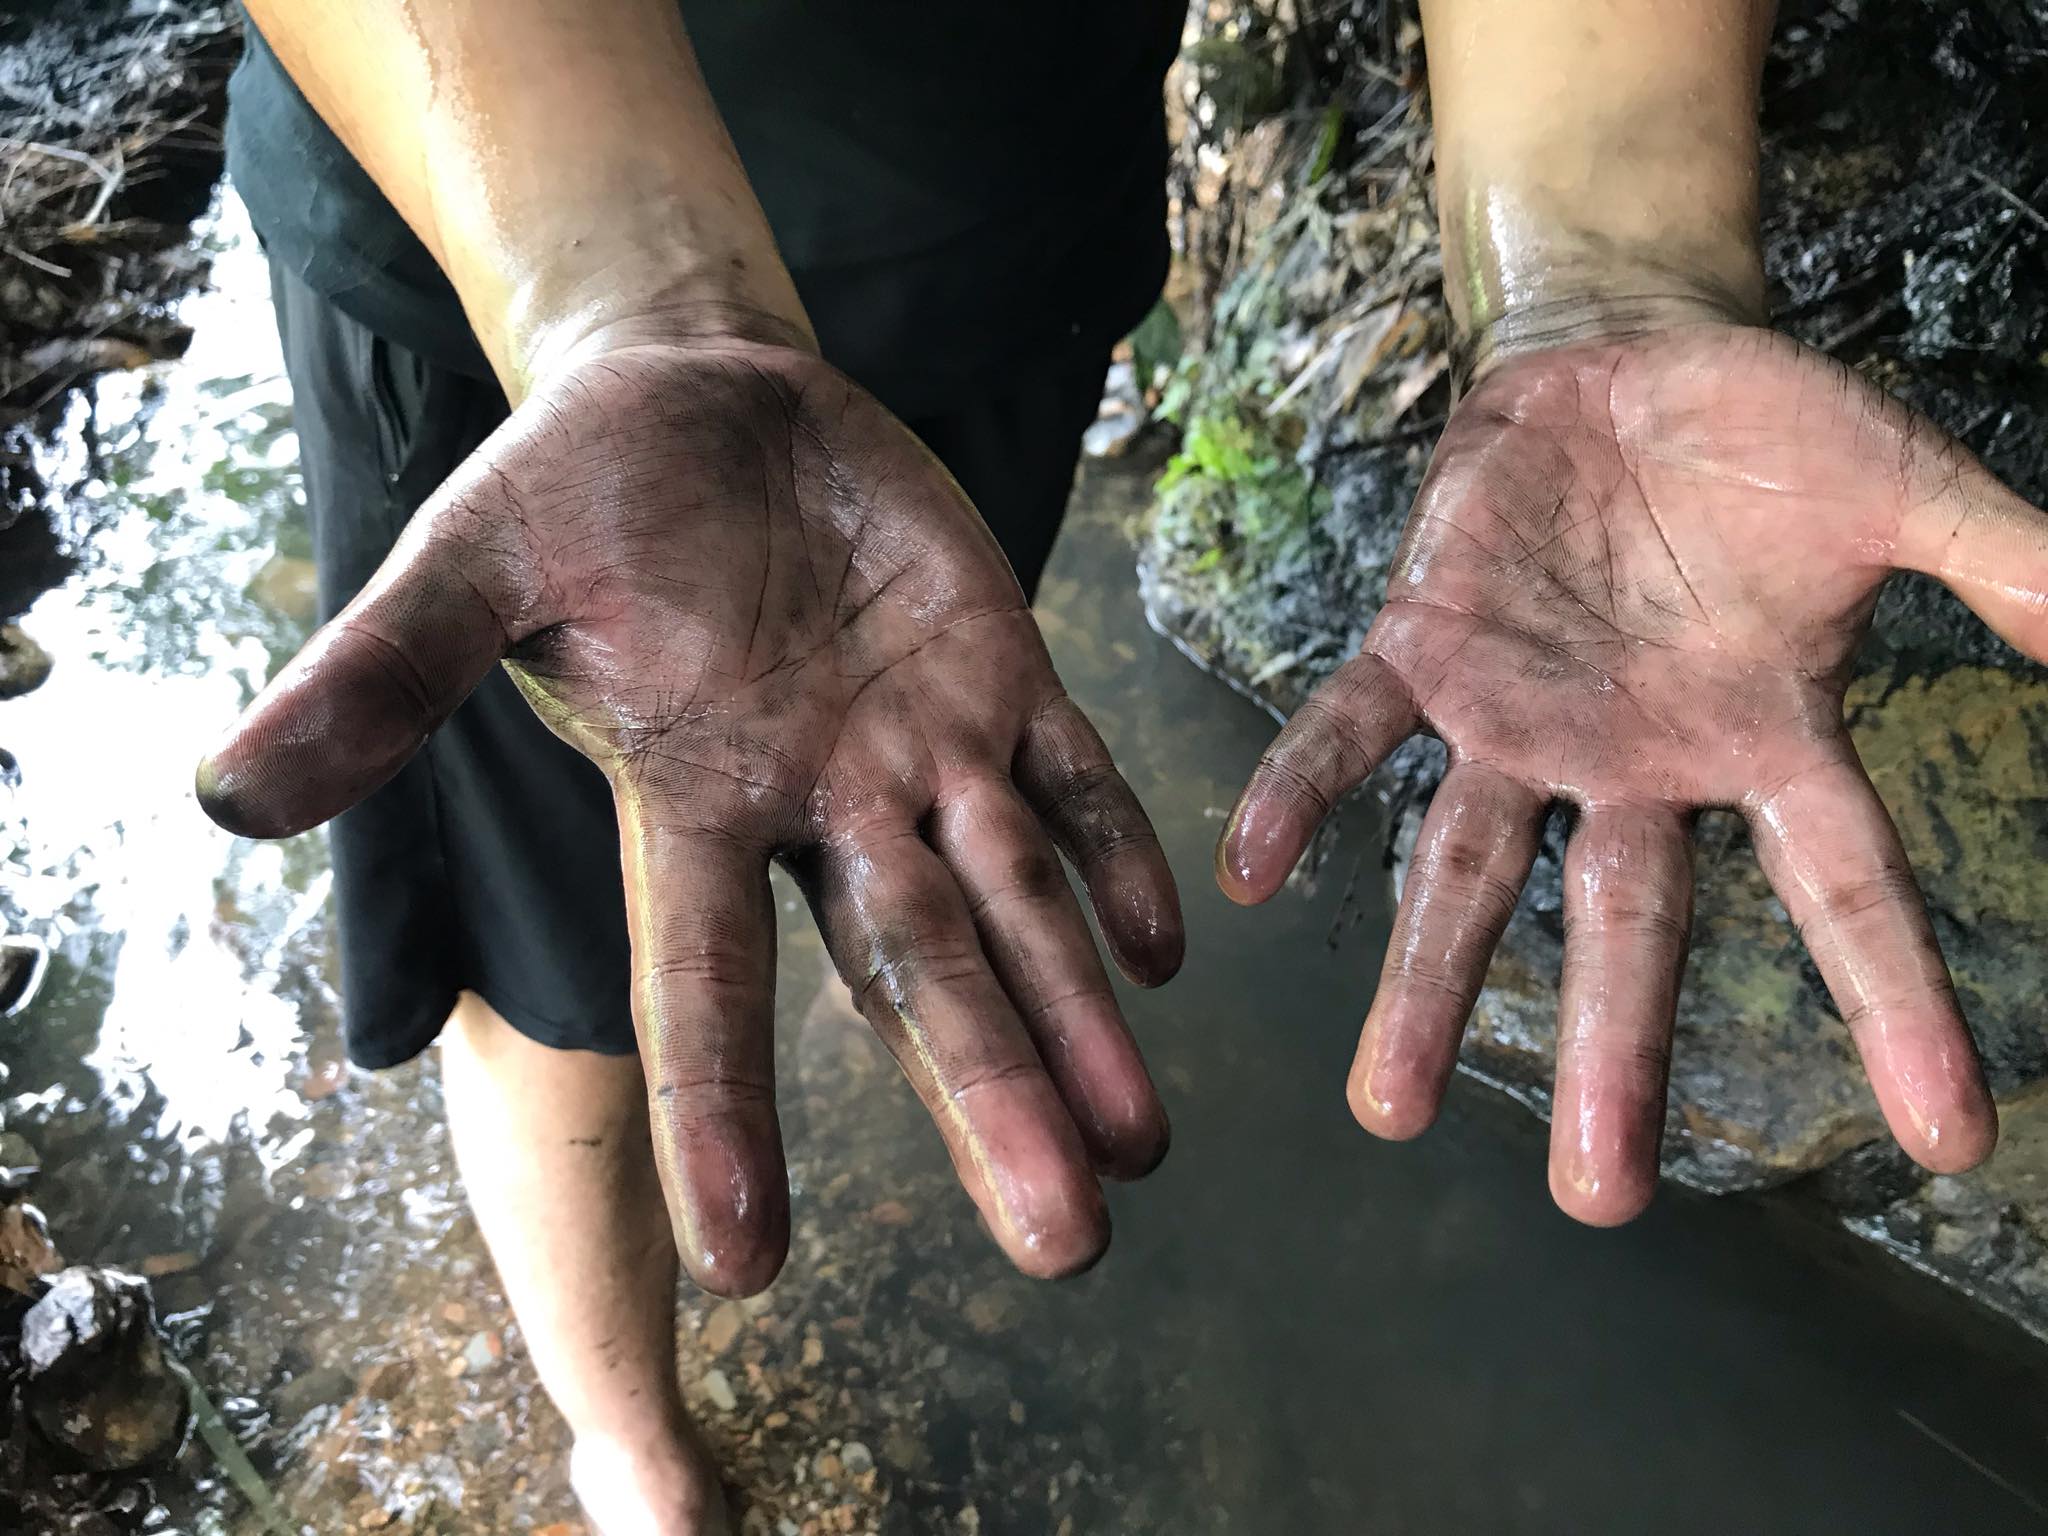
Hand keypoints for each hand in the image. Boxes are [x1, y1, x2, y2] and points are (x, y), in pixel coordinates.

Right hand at [198, 328, 1181, 1291]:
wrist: (696, 392)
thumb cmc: (574, 488)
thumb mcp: (469, 565)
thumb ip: (384, 677)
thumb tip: (225, 787)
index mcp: (695, 803)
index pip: (709, 984)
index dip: (725, 1114)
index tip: (745, 1265)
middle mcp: (820, 805)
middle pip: (916, 976)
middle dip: (989, 1102)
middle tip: (1068, 1248)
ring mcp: (918, 745)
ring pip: (1016, 900)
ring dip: (1084, 1018)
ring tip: (1142, 1146)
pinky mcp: (996, 669)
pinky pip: (1074, 776)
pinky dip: (1120, 856)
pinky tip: (1163, 950)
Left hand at [1219, 324, 2047, 1222]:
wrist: (1626, 350)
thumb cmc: (1766, 429)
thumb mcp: (1899, 486)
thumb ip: (2001, 558)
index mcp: (1761, 737)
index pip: (1845, 892)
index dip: (1896, 1005)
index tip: (1951, 1134)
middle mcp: (1633, 759)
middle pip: (1625, 927)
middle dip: (1608, 1055)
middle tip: (1593, 1200)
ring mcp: (1517, 714)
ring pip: (1465, 866)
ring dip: (1424, 978)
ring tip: (1387, 1107)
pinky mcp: (1422, 645)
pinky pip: (1349, 732)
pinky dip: (1301, 793)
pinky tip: (1250, 870)